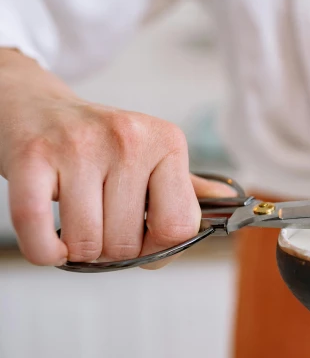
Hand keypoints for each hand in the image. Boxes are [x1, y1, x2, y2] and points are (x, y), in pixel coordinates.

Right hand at [0, 49, 233, 266]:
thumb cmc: (98, 143)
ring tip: (75, 223)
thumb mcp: (151, 154)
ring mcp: (79, 146)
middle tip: (101, 227)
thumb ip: (187, 186)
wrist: (35, 106)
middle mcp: (127, 139)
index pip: (179, 227)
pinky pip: (37, 229)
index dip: (158, 249)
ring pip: (86, 242)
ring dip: (76, 250)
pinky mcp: (33, 156)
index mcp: (167, 142)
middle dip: (112, 250)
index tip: (142, 242)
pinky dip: (44, 251)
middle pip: (128, 241)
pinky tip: (50, 245)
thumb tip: (229, 202)